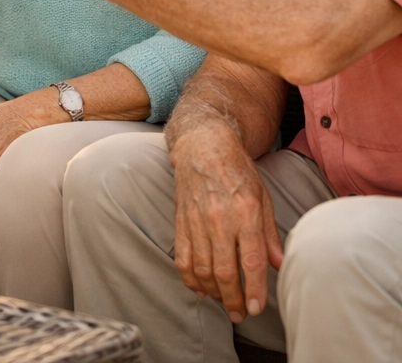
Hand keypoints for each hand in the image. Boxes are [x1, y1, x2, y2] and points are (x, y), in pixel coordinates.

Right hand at [169, 122, 283, 322]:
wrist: (203, 146)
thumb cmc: (237, 170)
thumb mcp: (263, 197)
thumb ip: (270, 233)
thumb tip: (279, 265)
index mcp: (245, 211)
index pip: (250, 260)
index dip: (254, 289)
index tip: (256, 308)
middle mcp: (219, 218)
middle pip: (224, 271)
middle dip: (233, 300)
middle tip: (241, 314)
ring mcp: (196, 220)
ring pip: (202, 268)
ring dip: (214, 292)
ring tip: (225, 303)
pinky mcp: (181, 220)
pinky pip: (183, 257)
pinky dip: (190, 278)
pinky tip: (201, 288)